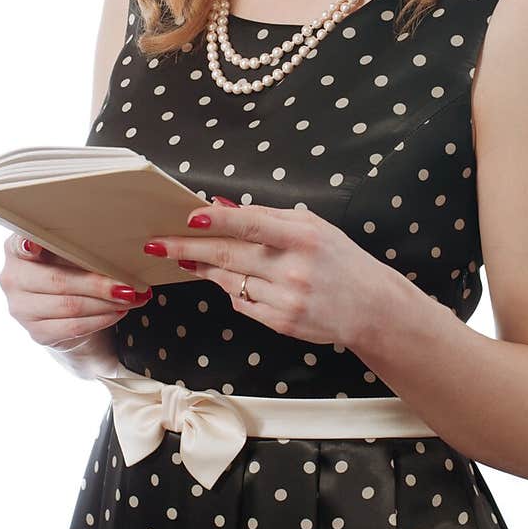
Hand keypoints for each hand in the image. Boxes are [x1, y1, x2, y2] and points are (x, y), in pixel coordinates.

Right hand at [0, 232, 151, 348]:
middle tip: (128, 285)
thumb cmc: (69, 270)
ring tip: (132, 298)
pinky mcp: (36, 332)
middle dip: (98, 284)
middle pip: (58, 280)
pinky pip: (72, 327)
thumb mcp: (69, 252)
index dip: (29, 246)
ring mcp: (20, 308)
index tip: (35, 245)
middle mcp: (12, 278)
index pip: (20, 245)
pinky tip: (118, 312)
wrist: (64, 312)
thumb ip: (78, 245)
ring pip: (69, 306)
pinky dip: (100, 319)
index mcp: (16, 249)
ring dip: (106, 303)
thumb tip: (121, 244)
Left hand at [143, 199, 383, 347]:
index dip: (216, 221)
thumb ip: (267, 216)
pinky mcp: (280, 322)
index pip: (251, 225)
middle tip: (157, 243)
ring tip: (184, 259)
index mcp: (303, 237)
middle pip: (228, 256)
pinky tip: (230, 281)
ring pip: (229, 281)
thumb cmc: (339, 259)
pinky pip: (242, 303)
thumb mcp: (313, 227)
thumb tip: (221, 206)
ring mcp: (285, 299)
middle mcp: (293, 269)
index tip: (187, 217)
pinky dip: (232, 290)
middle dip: (187, 249)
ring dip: (203, 269)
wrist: (371, 308)